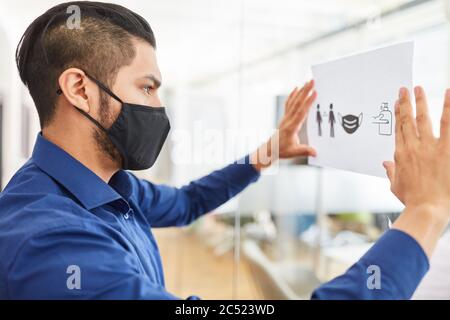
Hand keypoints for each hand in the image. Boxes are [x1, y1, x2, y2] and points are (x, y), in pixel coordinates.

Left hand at [251, 80, 316, 170]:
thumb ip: (304, 151)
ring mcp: (286, 117)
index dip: (308, 102)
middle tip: (312, 81)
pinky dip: (292, 95)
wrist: (270, 150)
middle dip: (305, 91)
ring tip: (307, 82)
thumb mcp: (293, 152)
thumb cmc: (281, 151)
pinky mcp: (285, 117)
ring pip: (293, 101)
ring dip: (301, 91)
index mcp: (292, 127)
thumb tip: (315, 152)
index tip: (314, 92)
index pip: (301, 112)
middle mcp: (288, 120)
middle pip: (298, 103)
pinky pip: (289, 104)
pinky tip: (296, 88)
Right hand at [384, 86, 449, 257]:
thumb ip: (391, 172)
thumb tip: (385, 164)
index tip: (397, 103)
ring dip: (421, 102)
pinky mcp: (445, 150)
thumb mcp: (396, 186)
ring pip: (424, 119)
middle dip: (406, 103)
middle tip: (405, 89)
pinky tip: (448, 95)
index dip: (398, 114)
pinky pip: (448, 125)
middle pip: (408, 121)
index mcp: (400, 155)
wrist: (427, 209)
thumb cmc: (413, 200)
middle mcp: (413, 148)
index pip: (398, 130)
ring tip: (419, 89)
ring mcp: (429, 148)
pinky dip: (448, 109)